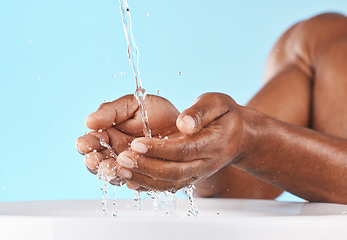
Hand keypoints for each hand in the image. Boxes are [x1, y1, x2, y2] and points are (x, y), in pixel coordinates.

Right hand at [75, 94, 179, 185]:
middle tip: (95, 160)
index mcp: (108, 135)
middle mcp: (116, 154)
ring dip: (113, 173)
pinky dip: (135, 182)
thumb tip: (89, 121)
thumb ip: (111, 111)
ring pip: (116, 175)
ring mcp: (131, 168)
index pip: (91, 143)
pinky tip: (132, 180)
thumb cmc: (156, 113)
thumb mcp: (133, 105)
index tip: (84, 144)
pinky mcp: (147, 178)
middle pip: (99, 163)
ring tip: (113, 167)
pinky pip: (139, 184)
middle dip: (95, 162)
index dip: (86, 144)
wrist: (186, 126)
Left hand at [116, 92, 251, 190]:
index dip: (159, 149)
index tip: (137, 143)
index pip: (184, 150)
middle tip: (122, 159)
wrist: (239, 137)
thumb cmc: (226, 116)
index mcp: (213, 143)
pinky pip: (169, 187)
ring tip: (120, 170)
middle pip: (174, 171)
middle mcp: (205, 163)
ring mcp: (197, 173)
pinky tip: (130, 179)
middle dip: (146, 166)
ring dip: (144, 179)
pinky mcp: (189, 177)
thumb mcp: (218, 103)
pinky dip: (149, 186)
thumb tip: (184, 124)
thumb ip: (201, 111)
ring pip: (170, 184)